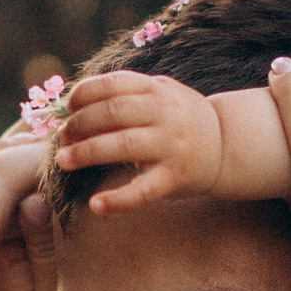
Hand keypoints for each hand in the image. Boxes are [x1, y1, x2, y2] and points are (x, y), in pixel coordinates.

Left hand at [54, 69, 227, 209]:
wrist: (227, 145)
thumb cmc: (179, 119)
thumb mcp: (160, 95)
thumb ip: (125, 95)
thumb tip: (71, 106)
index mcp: (157, 90)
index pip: (113, 84)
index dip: (83, 94)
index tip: (68, 108)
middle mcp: (166, 114)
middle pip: (113, 113)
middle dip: (80, 123)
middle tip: (63, 136)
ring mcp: (172, 146)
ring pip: (122, 145)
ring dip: (86, 152)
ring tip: (63, 160)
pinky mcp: (175, 177)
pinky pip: (143, 191)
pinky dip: (118, 200)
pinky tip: (96, 206)